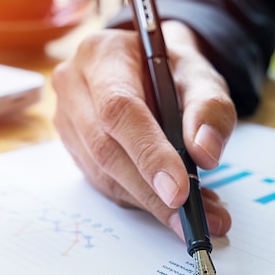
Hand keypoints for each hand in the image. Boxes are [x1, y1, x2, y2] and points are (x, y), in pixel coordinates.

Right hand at [51, 21, 235, 237]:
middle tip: (195, 218)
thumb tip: (205, 155)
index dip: (148, 153)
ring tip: (195, 215)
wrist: (141, 64)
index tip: (179, 191)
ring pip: (101, 173)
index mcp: (100, 55)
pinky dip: (137, 198)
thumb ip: (209, 108)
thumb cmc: (169, 68)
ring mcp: (65, 117)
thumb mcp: (200, 74)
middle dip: (151, 190)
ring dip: (148, 201)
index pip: (118, 109)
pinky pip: (100, 181)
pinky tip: (168, 204)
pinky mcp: (71, 144)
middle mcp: (72, 84)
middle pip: (105, 148)